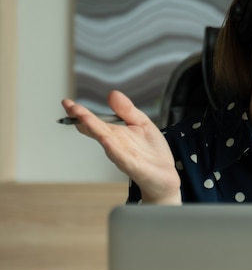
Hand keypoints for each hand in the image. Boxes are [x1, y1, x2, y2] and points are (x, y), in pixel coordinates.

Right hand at [61, 90, 181, 203]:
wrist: (165, 176)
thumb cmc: (152, 153)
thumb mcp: (142, 124)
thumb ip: (127, 110)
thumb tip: (112, 93)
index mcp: (116, 134)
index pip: (94, 122)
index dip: (80, 113)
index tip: (67, 103)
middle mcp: (116, 145)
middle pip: (97, 129)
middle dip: (83, 118)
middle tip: (70, 107)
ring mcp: (123, 155)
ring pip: (106, 141)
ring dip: (94, 130)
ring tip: (83, 118)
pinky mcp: (134, 166)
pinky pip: (121, 156)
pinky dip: (113, 148)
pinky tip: (106, 140)